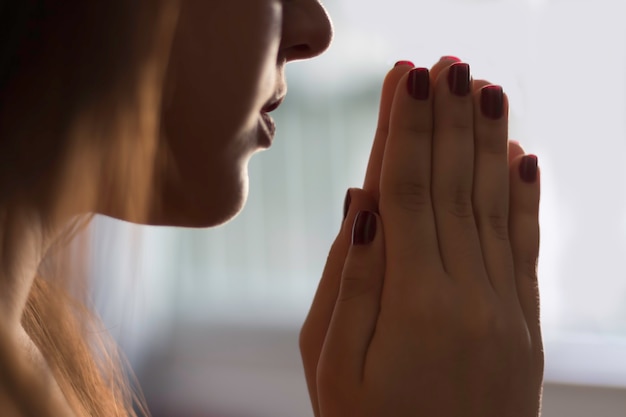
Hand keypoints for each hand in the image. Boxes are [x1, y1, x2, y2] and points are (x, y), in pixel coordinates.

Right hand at [300, 58, 541, 415]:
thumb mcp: (333, 365)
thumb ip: (349, 282)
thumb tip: (362, 207)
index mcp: (411, 302)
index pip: (407, 193)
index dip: (406, 132)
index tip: (409, 79)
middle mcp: (466, 295)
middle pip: (454, 187)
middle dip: (448, 121)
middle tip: (449, 63)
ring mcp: (504, 310)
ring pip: (496, 208)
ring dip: (490, 143)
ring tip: (488, 89)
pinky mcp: (525, 327)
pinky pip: (527, 249)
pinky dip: (526, 198)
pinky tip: (523, 157)